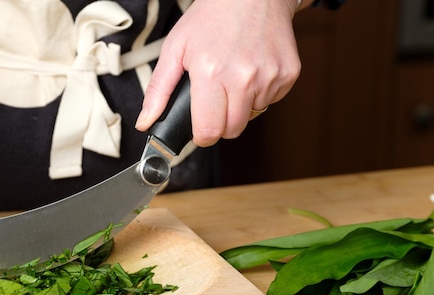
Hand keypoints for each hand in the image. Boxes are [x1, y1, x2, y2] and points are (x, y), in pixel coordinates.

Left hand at [135, 0, 300, 146]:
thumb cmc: (211, 18)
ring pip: (252, 116)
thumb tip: (145, 123)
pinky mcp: (288, 74)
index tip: (199, 129)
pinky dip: (259, 93)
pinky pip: (271, 101)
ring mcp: (269, 77)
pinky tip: (251, 71)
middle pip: (232, 131)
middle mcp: (243, 78)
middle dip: (220, 124)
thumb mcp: (175, 49)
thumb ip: (158, 91)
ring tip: (233, 78)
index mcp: (211, 73)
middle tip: (214, 102)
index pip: (209, 131)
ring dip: (240, 107)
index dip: (201, 136)